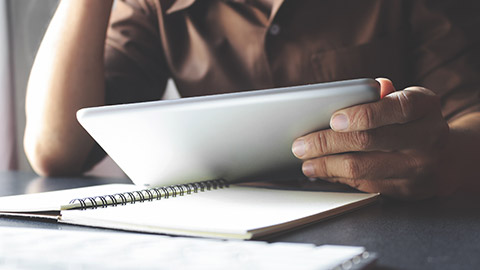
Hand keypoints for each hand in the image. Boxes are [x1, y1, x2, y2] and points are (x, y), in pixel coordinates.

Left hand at [292, 78, 451, 198]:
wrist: (448, 159)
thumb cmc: (415, 122)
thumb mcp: (408, 100)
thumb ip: (384, 95)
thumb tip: (372, 87)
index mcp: (425, 107)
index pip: (395, 108)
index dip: (363, 114)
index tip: (333, 119)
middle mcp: (426, 138)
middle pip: (368, 141)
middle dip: (327, 143)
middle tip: (300, 145)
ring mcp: (418, 168)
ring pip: (361, 169)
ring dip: (326, 166)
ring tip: (306, 162)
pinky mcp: (406, 190)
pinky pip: (364, 185)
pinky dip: (338, 178)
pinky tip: (323, 172)